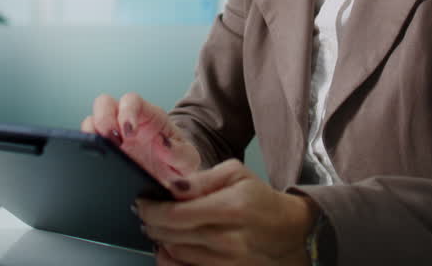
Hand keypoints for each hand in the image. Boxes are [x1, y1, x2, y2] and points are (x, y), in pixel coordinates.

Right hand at [81, 92, 200, 187]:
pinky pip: (87, 143)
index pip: (132, 101)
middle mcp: (127, 120)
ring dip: (91, 134)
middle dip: (102, 118)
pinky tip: (95, 163)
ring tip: (101, 153)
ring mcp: (112, 134)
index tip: (128, 133)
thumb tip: (163, 145)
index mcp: (149, 116)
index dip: (126, 112)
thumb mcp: (188, 160)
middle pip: (104, 103)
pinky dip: (86, 149)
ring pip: (90, 120)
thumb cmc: (178, 163)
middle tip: (109, 140)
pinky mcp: (103, 150)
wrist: (170, 181)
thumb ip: (181, 153)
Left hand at [135, 159, 315, 265]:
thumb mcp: (236, 174)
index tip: (141, 202)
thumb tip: (171, 187)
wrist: (290, 233)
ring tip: (158, 227)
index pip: (177, 214)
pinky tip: (169, 247)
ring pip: (176, 254)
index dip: (151, 209)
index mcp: (232, 208)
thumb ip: (202, 179)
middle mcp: (229, 239)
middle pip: (172, 236)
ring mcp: (228, 262)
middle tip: (145, 213)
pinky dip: (171, 259)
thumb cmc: (260, 200)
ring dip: (160, 240)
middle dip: (151, 223)